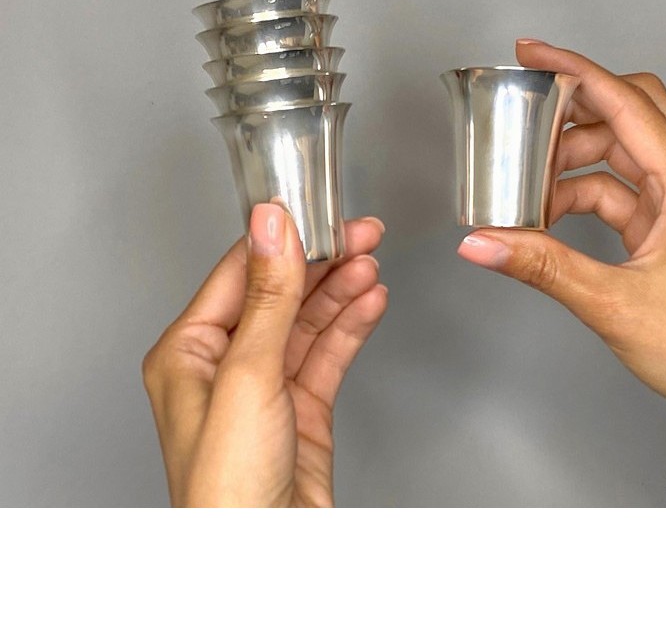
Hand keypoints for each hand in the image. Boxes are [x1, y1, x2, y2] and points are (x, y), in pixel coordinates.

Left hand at [143, 202, 386, 506]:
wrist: (268, 559)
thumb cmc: (227, 491)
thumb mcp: (248, 377)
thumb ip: (267, 297)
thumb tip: (272, 226)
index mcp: (189, 352)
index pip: (241, 274)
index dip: (283, 240)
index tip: (317, 212)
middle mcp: (225, 367)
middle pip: (279, 294)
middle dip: (322, 262)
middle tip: (361, 233)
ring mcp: (266, 389)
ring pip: (308, 321)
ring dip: (341, 290)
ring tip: (370, 262)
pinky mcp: (302, 410)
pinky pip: (328, 354)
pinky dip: (351, 325)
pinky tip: (370, 302)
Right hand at [457, 40, 665, 455]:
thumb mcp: (610, 303)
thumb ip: (540, 265)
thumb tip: (482, 242)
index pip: (626, 102)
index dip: (574, 70)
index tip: (532, 53)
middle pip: (632, 111)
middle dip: (575, 108)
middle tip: (526, 112)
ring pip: (623, 152)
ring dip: (574, 161)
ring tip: (527, 184)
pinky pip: (623, 189)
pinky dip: (584, 194)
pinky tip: (550, 214)